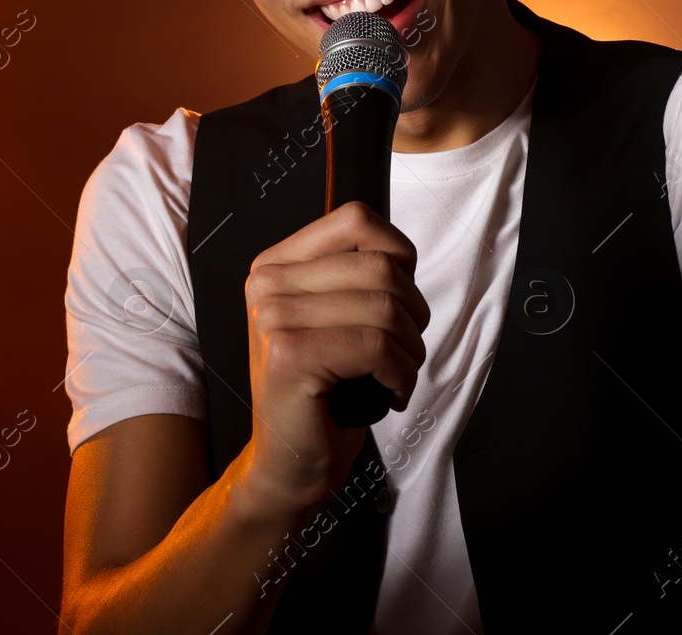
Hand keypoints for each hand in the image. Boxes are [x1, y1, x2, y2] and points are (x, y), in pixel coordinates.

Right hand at [238, 200, 429, 517]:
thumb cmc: (324, 392)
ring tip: (398, 374)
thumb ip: (357, 275)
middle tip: (405, 351)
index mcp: (276, 265)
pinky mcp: (289, 355)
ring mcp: (273, 318)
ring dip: (411, 350)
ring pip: (384, 308)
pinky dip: (401, 374)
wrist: (289, 461)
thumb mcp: (335, 319)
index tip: (400, 302)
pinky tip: (390, 394)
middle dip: (414, 314)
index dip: (399, 257)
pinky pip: (377, 346)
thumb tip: (401, 253)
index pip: (356, 220)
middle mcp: (267, 284)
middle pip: (380, 267)